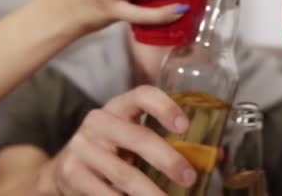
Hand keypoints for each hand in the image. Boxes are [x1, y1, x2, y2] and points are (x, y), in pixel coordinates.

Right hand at [47, 86, 195, 195]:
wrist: (65, 168)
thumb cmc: (113, 149)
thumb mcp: (134, 137)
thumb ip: (168, 141)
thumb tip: (216, 155)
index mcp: (119, 106)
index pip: (143, 95)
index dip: (165, 107)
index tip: (184, 126)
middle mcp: (98, 122)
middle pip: (138, 137)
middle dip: (168, 160)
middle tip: (189, 178)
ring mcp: (83, 148)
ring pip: (124, 174)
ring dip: (152, 193)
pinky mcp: (72, 174)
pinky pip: (106, 195)